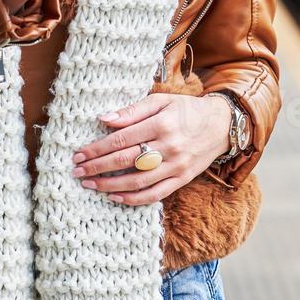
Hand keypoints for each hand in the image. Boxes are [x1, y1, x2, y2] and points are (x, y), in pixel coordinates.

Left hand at [69, 93, 234, 204]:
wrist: (221, 125)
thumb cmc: (186, 109)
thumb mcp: (161, 100)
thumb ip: (132, 110)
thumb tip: (103, 119)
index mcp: (161, 123)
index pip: (121, 139)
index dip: (97, 148)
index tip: (79, 154)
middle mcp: (169, 146)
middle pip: (125, 161)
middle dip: (97, 167)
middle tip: (78, 172)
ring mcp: (176, 165)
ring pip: (138, 181)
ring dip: (110, 186)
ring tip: (91, 185)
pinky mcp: (182, 179)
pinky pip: (155, 194)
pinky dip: (134, 199)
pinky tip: (116, 197)